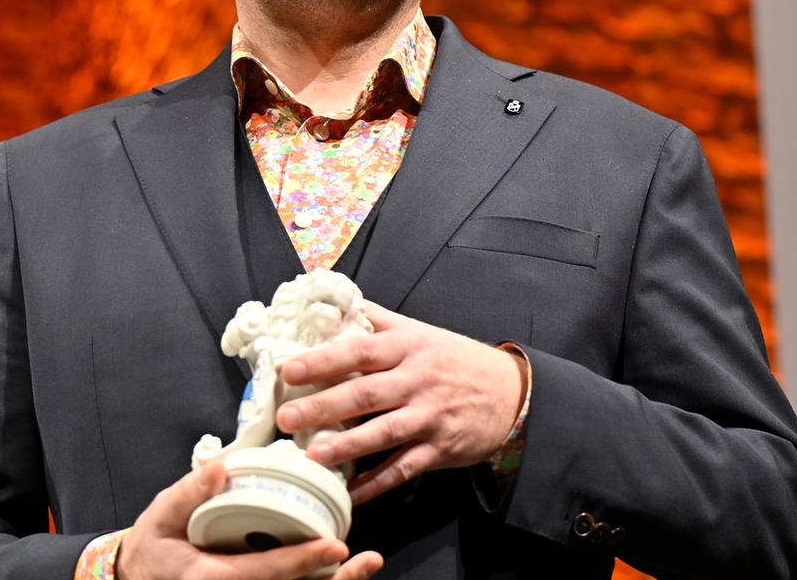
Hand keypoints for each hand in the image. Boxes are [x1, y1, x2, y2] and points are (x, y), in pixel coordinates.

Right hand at [115, 458, 384, 579]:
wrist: (138, 578)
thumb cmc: (153, 546)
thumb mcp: (161, 516)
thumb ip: (189, 493)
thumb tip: (222, 468)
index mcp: (210, 579)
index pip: (262, 573)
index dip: (299, 562)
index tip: (335, 547)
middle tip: (367, 560)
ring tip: (367, 565)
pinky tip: (342, 570)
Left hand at [278, 304, 524, 503]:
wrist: (511, 392)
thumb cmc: (456, 360)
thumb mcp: (421, 332)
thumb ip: (378, 320)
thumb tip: (336, 303)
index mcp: (408, 347)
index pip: (361, 350)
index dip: (324, 360)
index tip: (290, 370)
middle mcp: (417, 380)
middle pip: (365, 393)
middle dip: (323, 406)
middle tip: (286, 418)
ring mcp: (429, 416)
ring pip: (383, 433)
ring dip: (347, 447)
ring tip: (313, 456)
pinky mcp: (439, 448)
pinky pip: (403, 468)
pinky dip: (376, 483)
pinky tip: (349, 493)